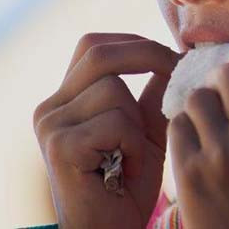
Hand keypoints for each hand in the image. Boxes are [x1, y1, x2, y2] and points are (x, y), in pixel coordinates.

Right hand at [33, 33, 180, 228]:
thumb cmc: (128, 184)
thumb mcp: (146, 129)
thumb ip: (154, 91)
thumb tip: (177, 52)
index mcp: (66, 98)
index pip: (94, 45)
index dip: (134, 43)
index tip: (170, 56)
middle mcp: (50, 107)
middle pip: (99, 54)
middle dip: (147, 56)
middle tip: (178, 71)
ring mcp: (51, 126)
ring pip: (113, 89)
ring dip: (139, 122)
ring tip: (135, 155)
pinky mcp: (60, 147)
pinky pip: (115, 123)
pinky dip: (134, 145)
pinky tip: (128, 170)